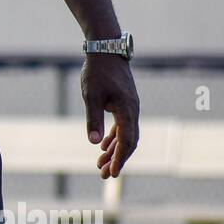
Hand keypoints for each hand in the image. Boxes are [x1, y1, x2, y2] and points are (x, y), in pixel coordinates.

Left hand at [82, 55, 138, 177]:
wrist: (106, 49)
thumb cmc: (97, 72)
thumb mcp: (91, 96)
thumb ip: (93, 119)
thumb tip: (94, 143)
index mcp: (127, 111)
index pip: (127, 141)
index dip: (120, 159)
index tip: (112, 173)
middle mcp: (133, 110)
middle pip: (128, 142)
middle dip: (117, 159)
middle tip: (104, 175)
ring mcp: (130, 106)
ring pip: (125, 134)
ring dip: (114, 150)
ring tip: (100, 164)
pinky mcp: (124, 102)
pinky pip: (122, 125)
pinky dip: (114, 137)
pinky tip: (103, 145)